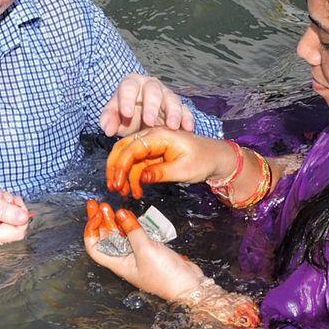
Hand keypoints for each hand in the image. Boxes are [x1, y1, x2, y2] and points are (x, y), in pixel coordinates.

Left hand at [83, 200, 204, 300]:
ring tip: (110, 206)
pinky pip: (134, 234)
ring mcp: (136, 254)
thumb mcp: (146, 250)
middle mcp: (124, 259)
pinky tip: (129, 215)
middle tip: (97, 203)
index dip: (92, 230)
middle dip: (100, 220)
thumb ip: (132, 231)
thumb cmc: (165, 275)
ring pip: (119, 235)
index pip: (95, 247)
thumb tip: (120, 213)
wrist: (189, 286)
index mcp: (119, 263)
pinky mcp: (149, 249)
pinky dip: (130, 224)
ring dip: (113, 220)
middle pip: (105, 238)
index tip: (96, 214)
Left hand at [99, 73, 194, 136]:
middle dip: (151, 106)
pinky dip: (187, 118)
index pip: (128, 87)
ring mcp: (167, 95)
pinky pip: (185, 110)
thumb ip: (109, 121)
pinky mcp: (179, 106)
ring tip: (172, 126)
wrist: (142, 122)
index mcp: (132, 84)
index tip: (126, 114)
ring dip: (173, 112)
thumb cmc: (126, 117)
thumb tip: (108, 129)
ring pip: (172, 99)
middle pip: (153, 90)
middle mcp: (150, 86)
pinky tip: (187, 128)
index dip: (127, 99)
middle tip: (149, 122)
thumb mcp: (115, 118)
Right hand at [106, 127, 233, 197]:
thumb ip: (161, 173)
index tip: (117, 184)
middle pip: (124, 148)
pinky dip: (133, 177)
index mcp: (159, 135)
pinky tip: (135, 191)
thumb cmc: (203, 160)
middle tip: (113, 188)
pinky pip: (137, 164)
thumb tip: (142, 178)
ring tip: (125, 193)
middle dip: (115, 168)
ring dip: (123, 175)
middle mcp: (152, 136)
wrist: (215, 158)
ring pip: (128, 157)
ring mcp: (151, 145)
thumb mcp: (184, 170)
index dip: (121, 166)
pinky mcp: (153, 154)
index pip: (132, 148)